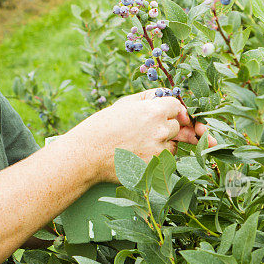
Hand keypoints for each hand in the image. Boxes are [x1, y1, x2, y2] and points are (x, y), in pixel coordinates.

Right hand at [66, 90, 217, 183]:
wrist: (86, 154)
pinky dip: (155, 159)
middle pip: (176, 126)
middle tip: (142, 131)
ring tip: (138, 144)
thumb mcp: (124, 103)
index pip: (176, 106)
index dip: (169, 110)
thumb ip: (149, 97)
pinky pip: (164, 162)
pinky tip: (136, 155)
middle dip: (165, 127)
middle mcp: (160, 130)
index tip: (160, 114)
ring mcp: (158, 151)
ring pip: (172, 145)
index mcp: (154, 111)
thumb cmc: (102, 126)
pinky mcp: (154, 168)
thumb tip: (168, 95)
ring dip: (162, 144)